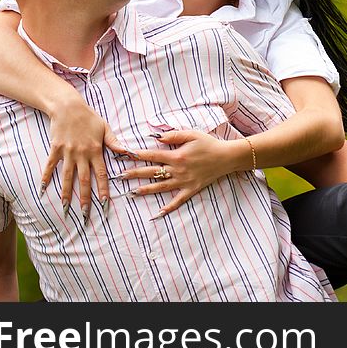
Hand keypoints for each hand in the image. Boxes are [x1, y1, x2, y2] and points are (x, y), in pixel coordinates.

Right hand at [43, 100, 127, 219]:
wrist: (68, 106)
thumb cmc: (89, 117)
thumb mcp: (105, 128)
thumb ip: (114, 143)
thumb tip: (128, 152)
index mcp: (95, 150)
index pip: (100, 174)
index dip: (102, 189)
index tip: (104, 203)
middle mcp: (81, 154)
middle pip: (83, 180)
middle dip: (85, 198)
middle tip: (85, 214)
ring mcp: (67, 152)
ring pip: (67, 176)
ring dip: (66, 193)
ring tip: (66, 208)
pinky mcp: (55, 149)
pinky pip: (50, 166)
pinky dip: (46, 178)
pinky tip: (42, 190)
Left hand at [119, 130, 239, 216]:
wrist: (226, 157)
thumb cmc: (209, 144)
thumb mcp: (191, 134)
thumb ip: (173, 136)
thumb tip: (155, 137)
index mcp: (176, 155)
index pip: (151, 155)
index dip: (136, 155)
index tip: (123, 155)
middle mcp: (178, 170)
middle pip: (152, 172)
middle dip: (135, 174)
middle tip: (120, 177)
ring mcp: (184, 181)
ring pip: (161, 187)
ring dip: (146, 190)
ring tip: (132, 192)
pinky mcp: (192, 189)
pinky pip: (178, 200)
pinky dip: (168, 207)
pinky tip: (158, 213)